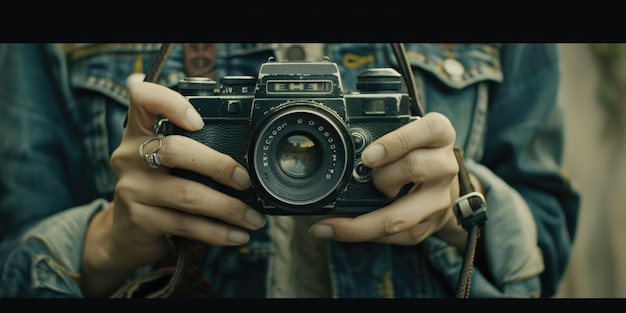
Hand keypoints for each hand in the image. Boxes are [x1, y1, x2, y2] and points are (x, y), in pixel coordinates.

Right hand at [80, 82, 265, 296]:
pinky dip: (218, 232)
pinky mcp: (140, 219)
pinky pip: (187, 225)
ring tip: (253, 217)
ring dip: (229, 208)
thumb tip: (249, 163)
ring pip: (188, 195)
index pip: (142, 98)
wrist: (123, 235)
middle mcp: (130, 155)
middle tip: (245, 180)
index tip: (199, 121)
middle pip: (176, 150)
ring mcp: (132, 188)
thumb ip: (191, 150)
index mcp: (139, 132)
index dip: (170, 102)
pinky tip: (237, 235)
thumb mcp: (163, 163)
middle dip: (218, 166)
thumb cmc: (156, 189)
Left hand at [309, 112, 466, 246]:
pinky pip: (396, 234)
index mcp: (439, 135)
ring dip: (366, 219)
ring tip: (337, 220)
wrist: (438, 180)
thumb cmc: (412, 150)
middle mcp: (445, 165)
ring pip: (402, 215)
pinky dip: (366, 233)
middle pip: (415, 168)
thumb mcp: (403, 133)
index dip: (397, 142)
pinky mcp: (431, 224)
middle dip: (380, 178)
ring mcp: (440, 198)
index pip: (430, 129)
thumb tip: (341, 156)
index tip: (368, 156)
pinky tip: (345, 230)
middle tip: (354, 179)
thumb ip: (379, 137)